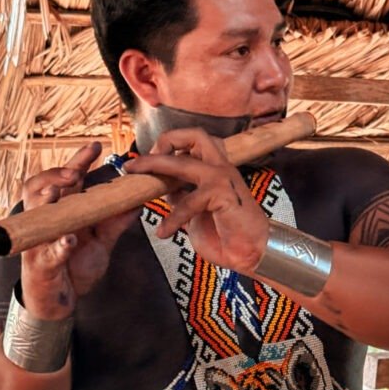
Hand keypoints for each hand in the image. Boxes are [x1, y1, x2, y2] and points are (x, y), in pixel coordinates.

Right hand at [20, 142, 138, 318]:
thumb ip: (116, 223)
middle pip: (42, 186)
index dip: (78, 160)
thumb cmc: (75, 265)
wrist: (61, 300)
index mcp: (65, 210)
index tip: (95, 146)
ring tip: (57, 192)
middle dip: (56, 175)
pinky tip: (68, 240)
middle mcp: (49, 220)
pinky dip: (58, 246)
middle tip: (74, 172)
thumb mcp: (102, 243)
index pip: (68, 179)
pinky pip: (47, 252)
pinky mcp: (40, 263)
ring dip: (45, 200)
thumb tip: (137, 203)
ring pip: (34, 212)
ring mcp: (41, 240)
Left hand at [124, 128, 268, 270]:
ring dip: (155, 166)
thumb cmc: (228, 234)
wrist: (253, 254)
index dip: (169, 145)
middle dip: (163, 142)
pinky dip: (173, 217)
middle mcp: (221, 168)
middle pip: (194, 135)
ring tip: (135, 180)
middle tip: (140, 161)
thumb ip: (182, 196)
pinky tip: (163, 232)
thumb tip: (162, 188)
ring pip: (184, 162)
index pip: (194, 140)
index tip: (148, 162)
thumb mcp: (196, 211)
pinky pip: (188, 201)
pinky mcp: (223, 195)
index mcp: (216, 168)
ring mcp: (223, 179)